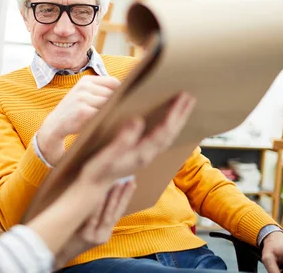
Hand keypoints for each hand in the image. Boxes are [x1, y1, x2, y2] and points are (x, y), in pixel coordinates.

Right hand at [38, 76, 120, 165]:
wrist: (55, 125)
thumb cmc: (75, 112)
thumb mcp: (84, 95)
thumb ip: (100, 92)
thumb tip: (129, 92)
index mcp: (86, 81)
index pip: (113, 82)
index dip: (121, 92)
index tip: (125, 102)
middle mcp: (84, 86)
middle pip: (113, 94)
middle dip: (118, 104)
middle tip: (122, 114)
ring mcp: (83, 98)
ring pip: (109, 104)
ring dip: (113, 112)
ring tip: (113, 119)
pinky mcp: (83, 111)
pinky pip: (103, 113)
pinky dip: (108, 119)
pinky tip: (108, 124)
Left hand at [54, 180, 135, 268]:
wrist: (59, 254)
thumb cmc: (72, 236)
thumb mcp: (89, 228)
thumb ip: (96, 214)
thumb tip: (103, 191)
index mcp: (105, 232)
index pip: (119, 212)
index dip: (126, 198)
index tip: (132, 183)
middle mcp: (103, 235)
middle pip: (116, 212)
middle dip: (123, 195)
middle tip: (129, 179)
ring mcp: (94, 236)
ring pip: (107, 214)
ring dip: (113, 197)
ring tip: (118, 183)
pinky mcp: (85, 236)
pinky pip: (92, 218)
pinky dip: (97, 206)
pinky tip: (100, 194)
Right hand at [79, 91, 196, 186]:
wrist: (92, 186)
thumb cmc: (96, 170)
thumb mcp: (106, 155)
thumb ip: (122, 139)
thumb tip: (137, 120)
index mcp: (141, 154)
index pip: (163, 132)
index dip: (174, 115)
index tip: (181, 98)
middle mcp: (147, 156)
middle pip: (170, 134)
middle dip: (181, 115)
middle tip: (190, 97)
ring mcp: (145, 156)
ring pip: (167, 136)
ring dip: (177, 120)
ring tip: (184, 105)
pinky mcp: (141, 154)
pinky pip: (161, 139)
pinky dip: (168, 126)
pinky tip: (168, 120)